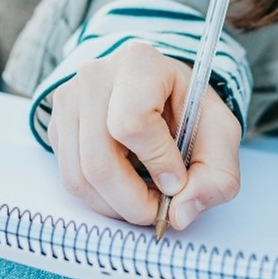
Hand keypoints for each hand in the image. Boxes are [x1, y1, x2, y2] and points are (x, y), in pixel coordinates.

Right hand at [47, 41, 240, 229]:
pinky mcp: (56, 124)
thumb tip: (180, 215)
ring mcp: (68, 100)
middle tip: (160, 209)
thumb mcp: (221, 135)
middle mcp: (94, 76)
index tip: (177, 179)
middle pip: (98, 161)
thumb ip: (218, 176)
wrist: (160, 90)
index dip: (157, 162)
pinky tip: (125, 184)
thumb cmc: (189, 109)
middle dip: (133, 202)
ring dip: (116, 205)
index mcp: (140, 63)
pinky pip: (69, 178)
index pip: (132, 123)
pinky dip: (100, 197)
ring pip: (78, 178)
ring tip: (144, 198)